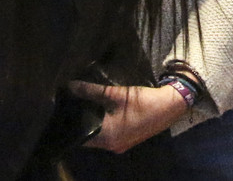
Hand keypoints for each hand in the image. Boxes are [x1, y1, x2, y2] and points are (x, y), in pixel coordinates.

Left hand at [70, 81, 188, 152]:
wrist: (169, 106)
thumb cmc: (142, 101)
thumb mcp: (116, 93)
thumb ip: (91, 91)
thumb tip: (70, 86)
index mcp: (107, 137)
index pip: (80, 135)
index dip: (70, 124)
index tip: (63, 111)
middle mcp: (112, 145)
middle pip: (89, 136)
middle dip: (80, 122)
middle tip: (71, 106)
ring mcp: (121, 144)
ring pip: (99, 136)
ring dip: (92, 124)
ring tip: (83, 107)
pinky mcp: (127, 140)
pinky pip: (108, 135)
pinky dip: (102, 126)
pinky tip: (100, 112)